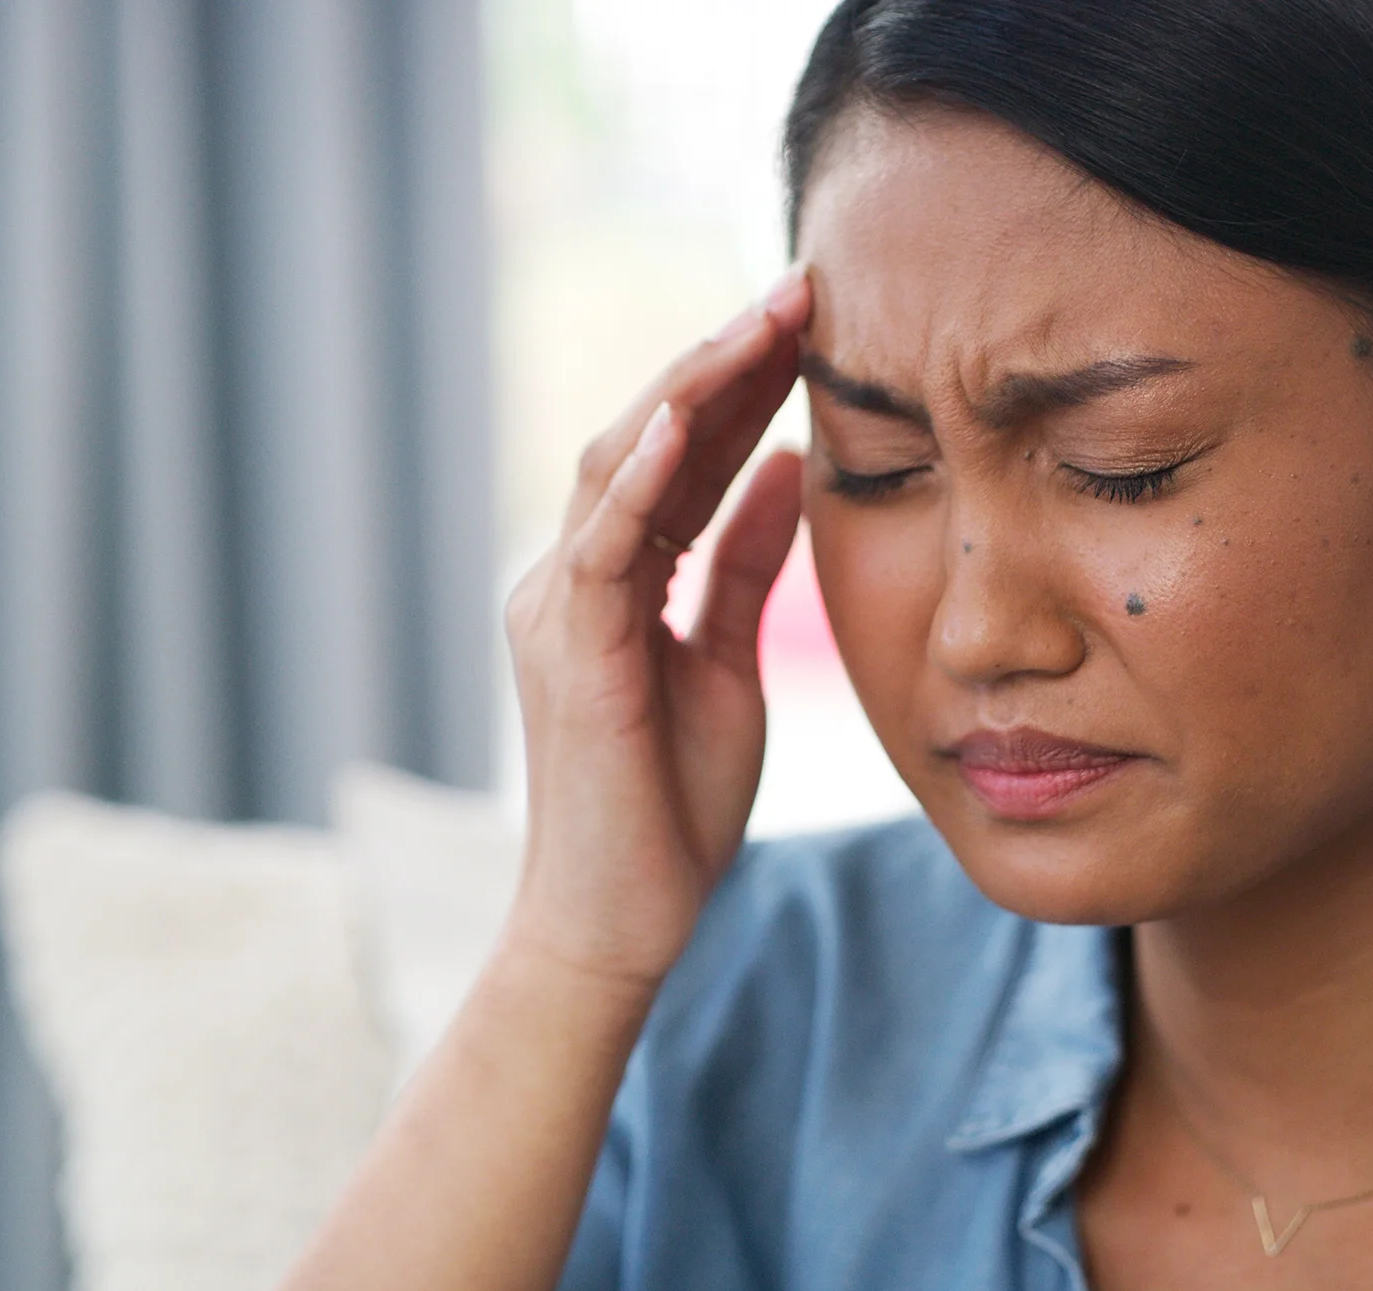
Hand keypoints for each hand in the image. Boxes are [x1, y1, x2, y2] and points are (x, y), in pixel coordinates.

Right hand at [502, 266, 813, 985]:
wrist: (618, 924)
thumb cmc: (669, 806)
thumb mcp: (727, 662)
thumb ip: (747, 562)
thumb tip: (791, 463)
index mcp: (614, 577)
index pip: (681, 453)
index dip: (742, 381)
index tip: (814, 316)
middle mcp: (572, 576)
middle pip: (648, 435)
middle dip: (724, 357)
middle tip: (803, 283)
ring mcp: (558, 610)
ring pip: (619, 466)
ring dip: (692, 388)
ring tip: (763, 317)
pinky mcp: (568, 653)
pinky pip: (601, 547)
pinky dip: (640, 479)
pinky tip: (687, 420)